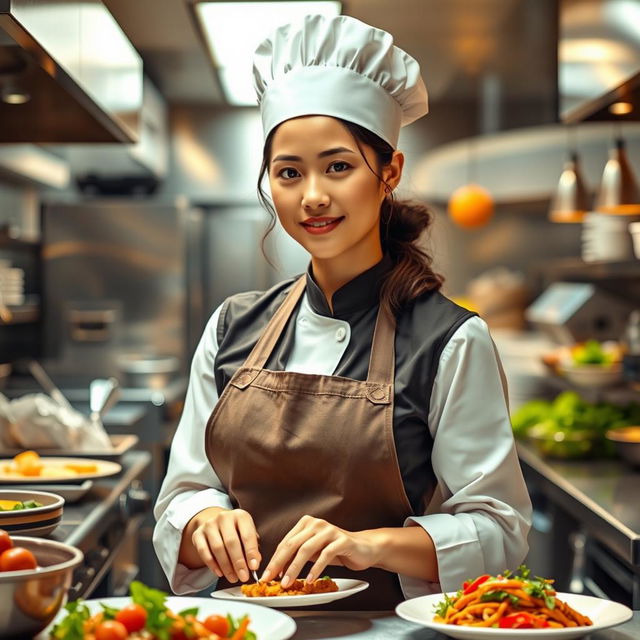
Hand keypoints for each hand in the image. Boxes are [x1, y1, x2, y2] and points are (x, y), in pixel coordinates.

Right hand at [188, 507, 260, 582]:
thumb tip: (254, 563)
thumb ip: (253, 548)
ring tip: (233, 578)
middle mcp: (224, 517)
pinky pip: (204, 552)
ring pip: (218, 548)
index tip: (254, 567)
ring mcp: (209, 524)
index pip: (247, 534)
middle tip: (243, 577)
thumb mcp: (247, 534)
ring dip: (226, 566)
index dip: (251, 552)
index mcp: (240, 516)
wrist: (216, 525)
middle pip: (231, 542)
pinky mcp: (198, 534)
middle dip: (238, 562)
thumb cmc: (236, 532)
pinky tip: (220, 573)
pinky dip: (212, 565)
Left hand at [260, 515, 382, 586]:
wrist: (363, 548)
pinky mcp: (341, 540)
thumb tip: (278, 570)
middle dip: (279, 564)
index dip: (275, 560)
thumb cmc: (336, 550)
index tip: (266, 575)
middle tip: (270, 579)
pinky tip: (309, 580)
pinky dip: (315, 568)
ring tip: (287, 582)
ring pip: (306, 549)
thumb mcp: (313, 552)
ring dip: (294, 568)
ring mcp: (329, 530)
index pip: (285, 542)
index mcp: (306, 523)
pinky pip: (325, 555)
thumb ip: (297, 556)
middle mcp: (316, 523)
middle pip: (292, 544)